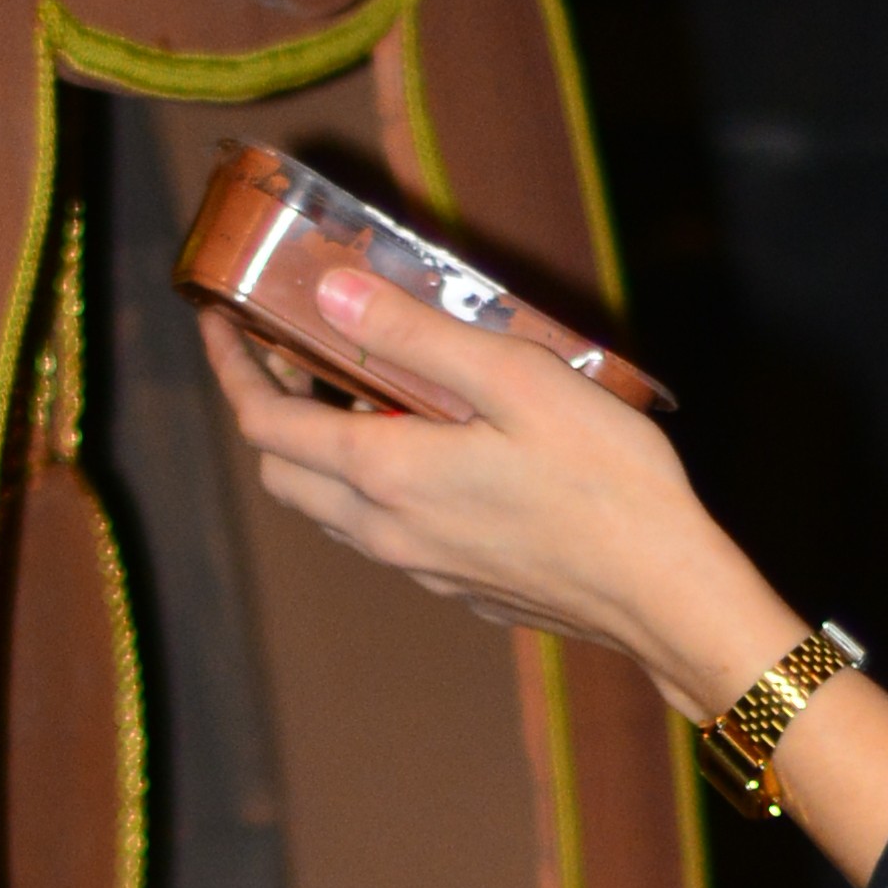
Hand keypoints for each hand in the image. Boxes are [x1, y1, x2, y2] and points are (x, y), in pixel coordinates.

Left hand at [192, 270, 887, 883]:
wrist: (664, 594)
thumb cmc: (605, 480)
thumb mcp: (513, 378)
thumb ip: (412, 335)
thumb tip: (328, 293)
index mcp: (385, 472)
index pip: (266, 421)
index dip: (232, 368)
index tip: (223, 322)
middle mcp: (385, 529)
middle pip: (283, 471)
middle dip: (267, 409)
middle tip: (287, 353)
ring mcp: (420, 567)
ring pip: (329, 508)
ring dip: (317, 451)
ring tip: (355, 392)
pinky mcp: (457, 586)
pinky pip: (382, 534)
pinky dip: (370, 486)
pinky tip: (424, 451)